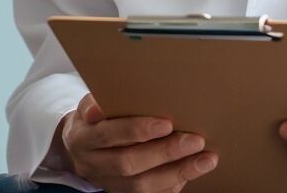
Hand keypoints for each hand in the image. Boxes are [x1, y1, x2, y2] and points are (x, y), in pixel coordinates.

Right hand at [57, 93, 218, 192]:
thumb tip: (98, 105)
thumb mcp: (89, 107)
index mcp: (83, 138)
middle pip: (128, 164)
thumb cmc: (94, 121)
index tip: (167, 123)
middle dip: (164, 153)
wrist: (80, 150)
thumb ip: (95, 103)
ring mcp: (108, 183)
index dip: (136, 131)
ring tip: (206, 159)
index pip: (109, 135)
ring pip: (141, 186)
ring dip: (177, 172)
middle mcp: (93, 165)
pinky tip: (193, 171)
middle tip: (195, 140)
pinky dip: (173, 185)